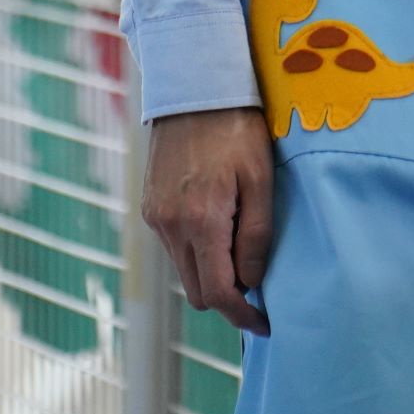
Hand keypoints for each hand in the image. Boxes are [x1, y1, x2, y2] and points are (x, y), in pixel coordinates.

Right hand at [139, 106, 273, 333]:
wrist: (194, 89)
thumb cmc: (237, 129)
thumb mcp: (261, 178)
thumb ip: (257, 235)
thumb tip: (253, 282)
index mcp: (201, 221)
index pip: (218, 292)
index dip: (242, 316)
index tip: (264, 324)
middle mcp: (170, 226)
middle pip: (197, 291)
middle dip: (227, 297)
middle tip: (258, 283)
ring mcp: (155, 217)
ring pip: (184, 271)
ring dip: (211, 272)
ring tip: (240, 244)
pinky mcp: (150, 207)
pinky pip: (174, 247)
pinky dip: (196, 250)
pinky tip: (218, 224)